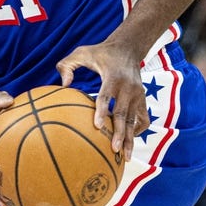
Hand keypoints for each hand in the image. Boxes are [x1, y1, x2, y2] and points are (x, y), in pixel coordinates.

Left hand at [57, 42, 146, 159]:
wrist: (128, 48)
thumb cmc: (100, 53)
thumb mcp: (81, 52)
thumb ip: (67, 65)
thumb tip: (63, 86)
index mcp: (112, 77)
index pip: (106, 96)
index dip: (101, 111)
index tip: (97, 126)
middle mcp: (128, 87)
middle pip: (123, 113)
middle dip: (119, 132)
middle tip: (113, 149)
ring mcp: (138, 94)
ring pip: (134, 120)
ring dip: (130, 139)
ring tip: (124, 157)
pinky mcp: (143, 99)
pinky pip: (143, 119)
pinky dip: (138, 131)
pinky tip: (129, 142)